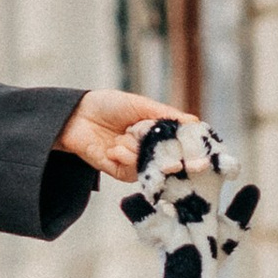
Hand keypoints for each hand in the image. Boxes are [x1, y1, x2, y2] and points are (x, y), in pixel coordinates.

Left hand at [55, 90, 199, 185]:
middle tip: (165, 153)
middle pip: (170, 161)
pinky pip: (132, 172)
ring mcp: (135, 162)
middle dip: (168, 156)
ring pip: (150, 166)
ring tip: (124, 136)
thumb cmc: (108, 105)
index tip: (201, 157)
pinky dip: (124, 158)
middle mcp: (149, 150)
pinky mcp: (120, 172)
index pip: (180, 146)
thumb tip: (195, 122)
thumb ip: (166, 115)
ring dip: (137, 150)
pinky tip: (113, 148)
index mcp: (157, 133)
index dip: (190, 151)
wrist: (76, 114)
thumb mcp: (140, 105)